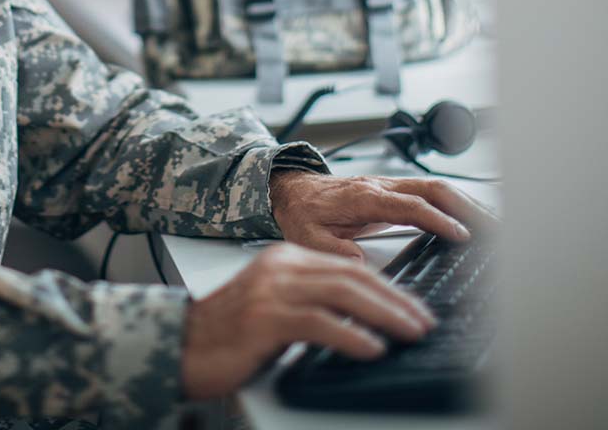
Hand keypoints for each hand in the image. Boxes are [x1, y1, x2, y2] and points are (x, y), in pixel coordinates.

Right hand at [180, 242, 435, 398]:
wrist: (184, 345)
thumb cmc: (230, 334)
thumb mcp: (276, 308)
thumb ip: (312, 303)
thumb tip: (365, 322)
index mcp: (284, 258)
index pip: (348, 267)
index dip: (387, 287)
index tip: (414, 308)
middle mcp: (280, 267)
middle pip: (351, 276)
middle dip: (394, 300)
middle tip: (423, 321)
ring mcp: (271, 290)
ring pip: (341, 295)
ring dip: (384, 315)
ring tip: (410, 333)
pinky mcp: (264, 318)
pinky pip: (319, 323)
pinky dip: (351, 336)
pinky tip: (371, 348)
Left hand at [269, 170, 492, 259]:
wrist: (289, 190)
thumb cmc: (300, 213)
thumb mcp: (307, 237)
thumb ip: (332, 250)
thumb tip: (359, 262)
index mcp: (364, 197)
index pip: (411, 205)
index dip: (438, 220)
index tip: (462, 235)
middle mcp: (381, 186)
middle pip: (434, 189)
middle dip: (468, 207)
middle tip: (496, 229)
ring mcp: (389, 186)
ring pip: (436, 188)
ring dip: (468, 204)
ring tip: (496, 225)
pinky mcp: (392, 191)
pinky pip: (429, 193)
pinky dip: (455, 204)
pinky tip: (471, 219)